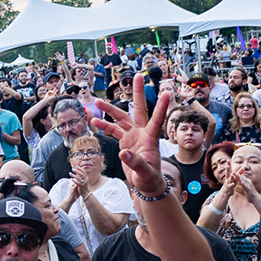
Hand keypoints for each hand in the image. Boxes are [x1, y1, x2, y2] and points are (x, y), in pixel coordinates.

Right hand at [90, 74, 170, 198]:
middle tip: (138, 76)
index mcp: (150, 139)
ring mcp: (133, 136)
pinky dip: (104, 125)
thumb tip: (123, 152)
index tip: (167, 92)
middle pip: (139, 110)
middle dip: (138, 93)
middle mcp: (142, 133)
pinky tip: (94, 121)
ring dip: (110, 110)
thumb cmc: (149, 179)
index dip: (160, 107)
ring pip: (121, 118)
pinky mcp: (125, 141)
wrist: (145, 184)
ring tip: (97, 101)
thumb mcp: (144, 173)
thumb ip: (135, 163)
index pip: (157, 120)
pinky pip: (114, 130)